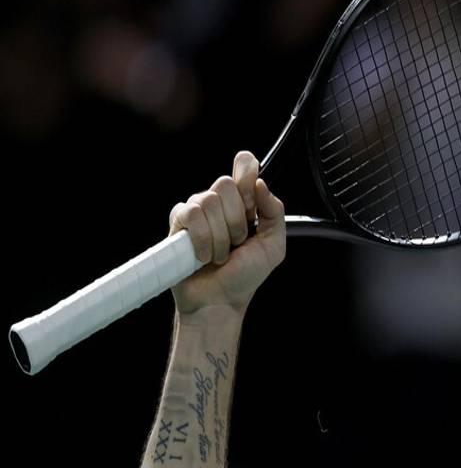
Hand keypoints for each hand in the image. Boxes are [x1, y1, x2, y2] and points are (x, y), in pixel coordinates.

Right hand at [169, 151, 285, 315]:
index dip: (246, 169)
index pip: (244, 167)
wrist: (220, 300)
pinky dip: (202, 239)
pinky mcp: (178, 224)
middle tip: (237, 242)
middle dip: (236, 219)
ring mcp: (197, 212)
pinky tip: (204, 255)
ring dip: (219, 235)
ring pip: (206, 200)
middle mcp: (220, 204)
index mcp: (244, 204)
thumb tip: (260, 183)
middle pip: (225, 184)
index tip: (250, 194)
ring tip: (220, 254)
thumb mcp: (273, 245)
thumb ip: (274, 212)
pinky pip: (189, 214)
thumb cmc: (245, 276)